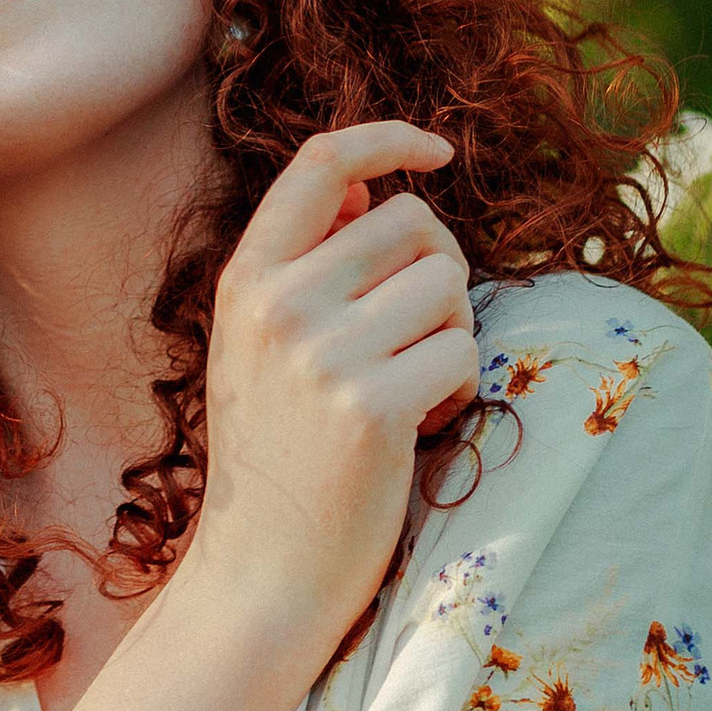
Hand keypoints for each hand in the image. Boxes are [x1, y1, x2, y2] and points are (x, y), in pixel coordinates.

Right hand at [185, 120, 474, 684]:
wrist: (263, 571)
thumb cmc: (280, 455)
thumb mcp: (261, 346)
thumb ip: (306, 265)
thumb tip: (369, 192)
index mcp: (248, 280)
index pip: (320, 164)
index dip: (387, 139)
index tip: (435, 150)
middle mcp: (279, 304)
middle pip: (412, 223)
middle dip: (439, 270)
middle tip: (418, 333)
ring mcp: (323, 354)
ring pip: (448, 285)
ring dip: (451, 333)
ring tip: (411, 387)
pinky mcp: (372, 406)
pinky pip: (463, 348)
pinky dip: (460, 385)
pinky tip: (421, 425)